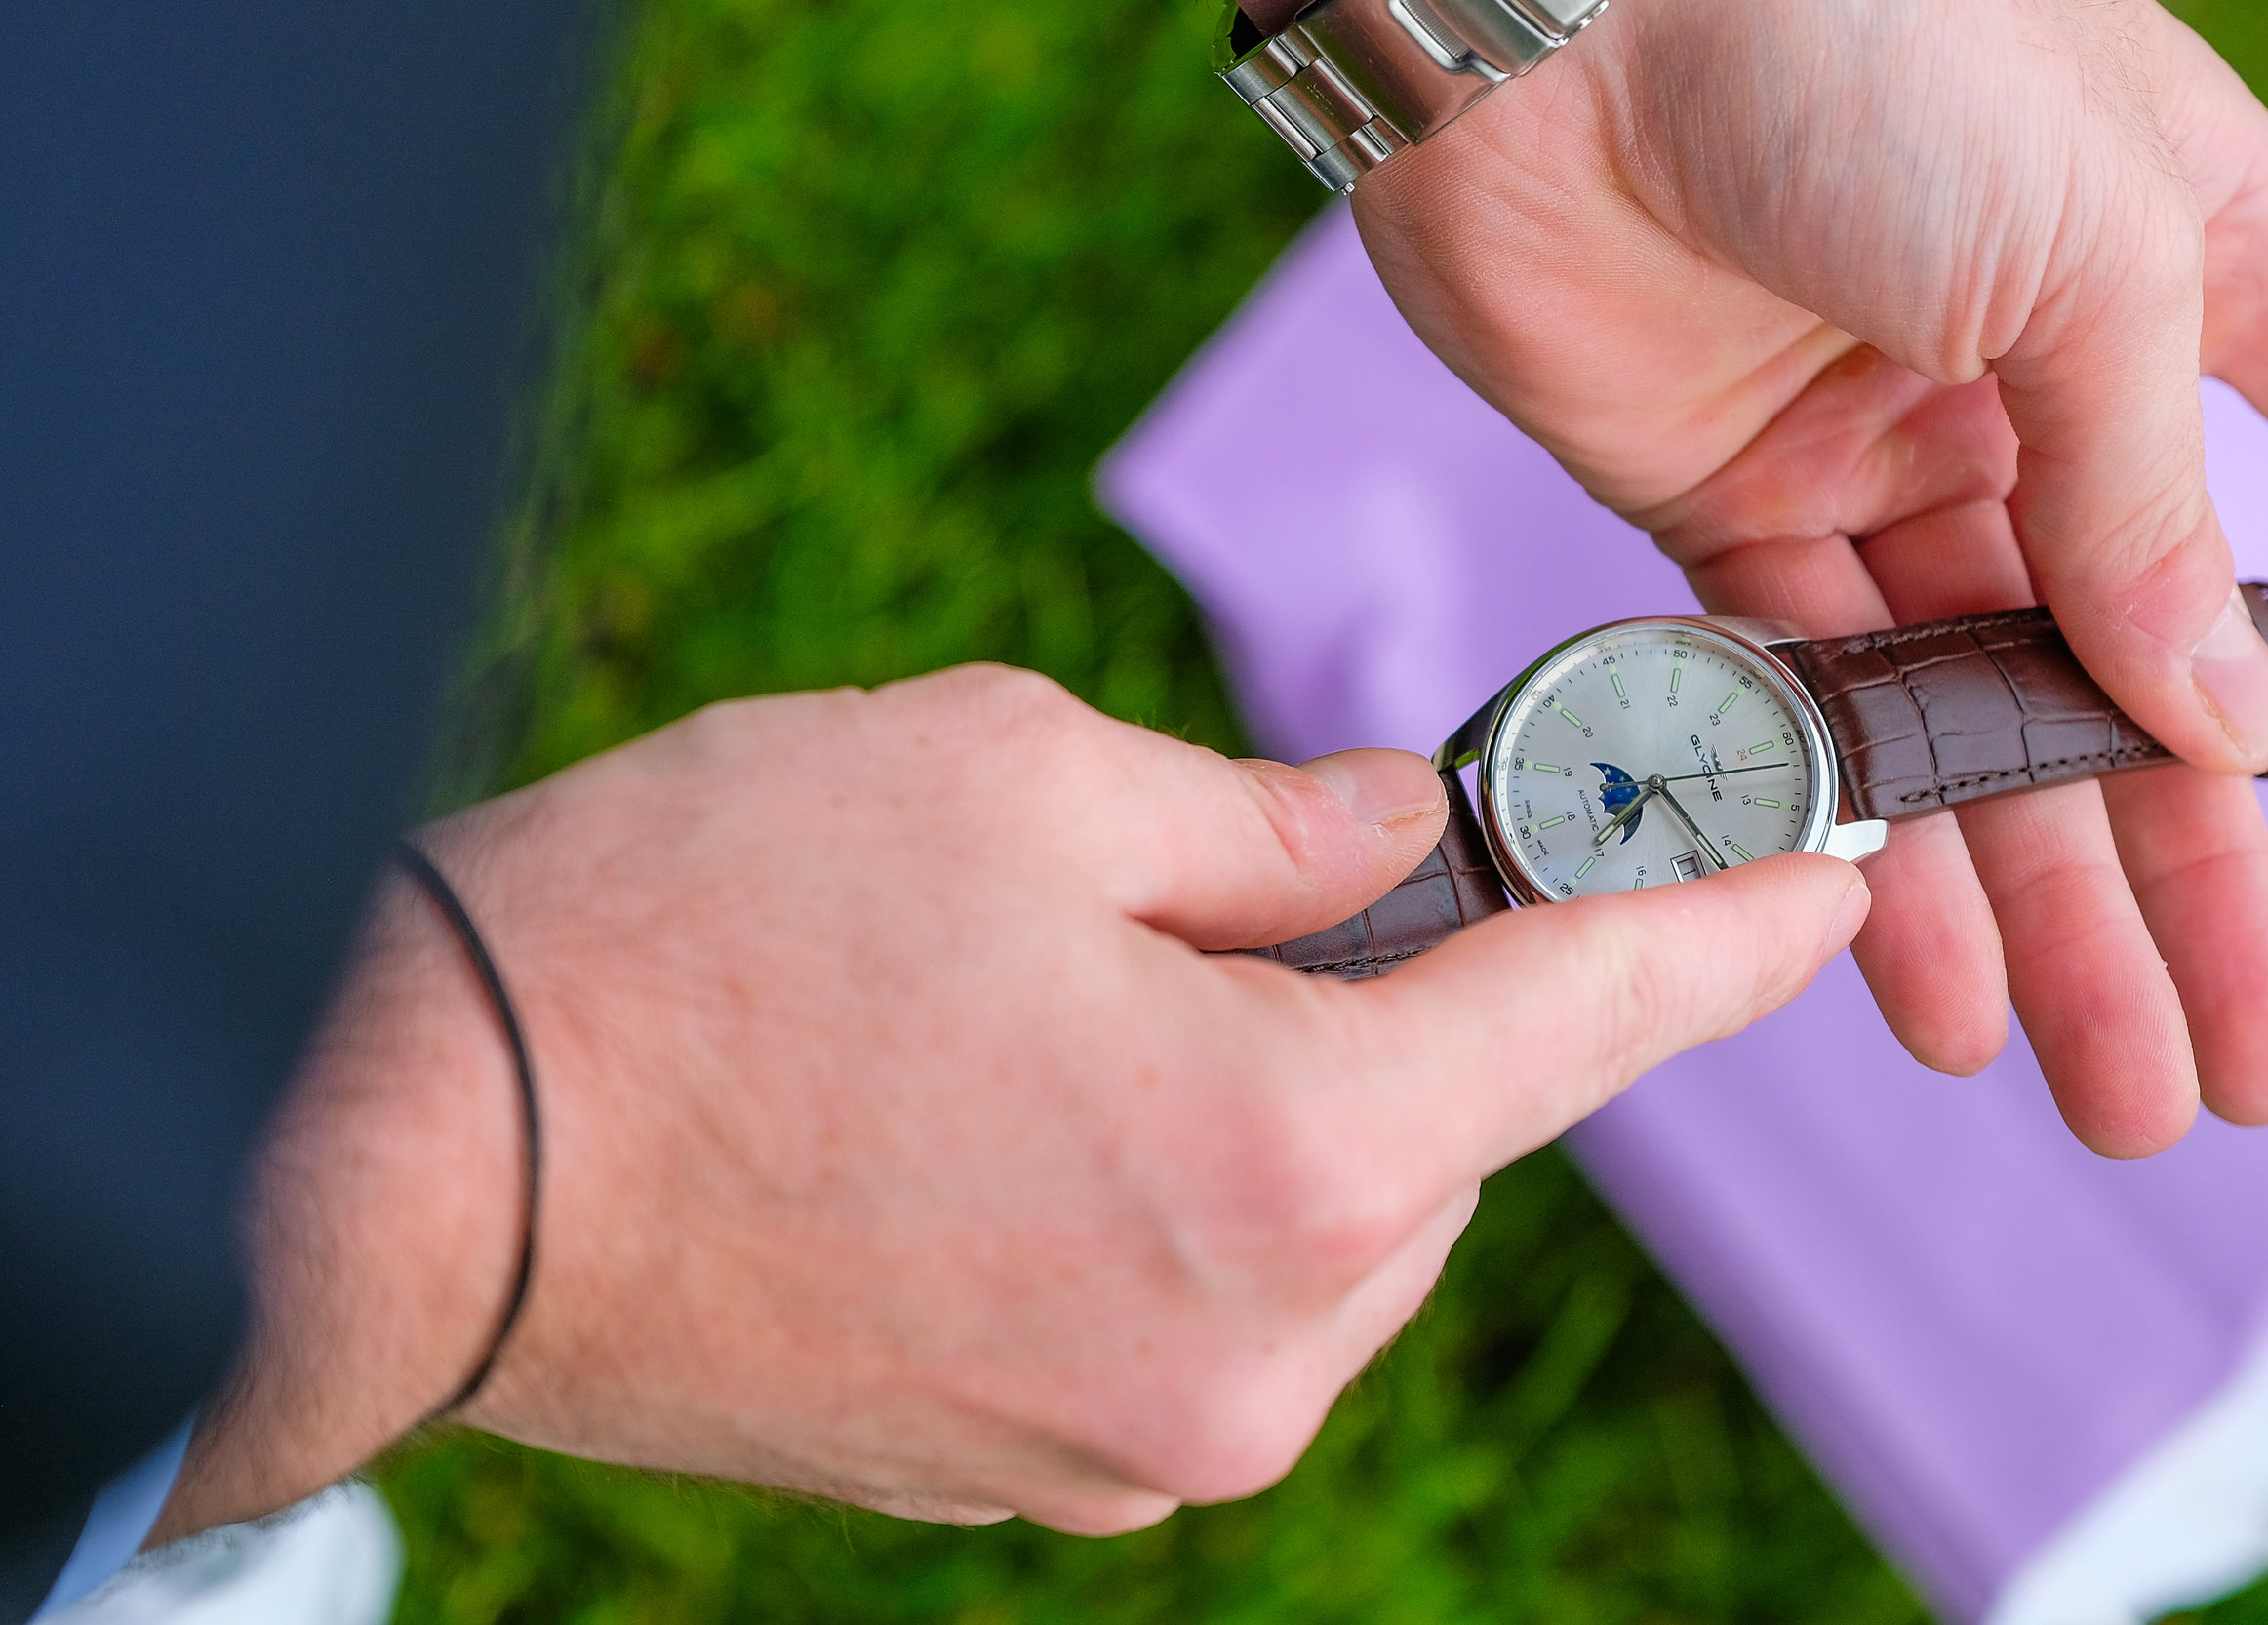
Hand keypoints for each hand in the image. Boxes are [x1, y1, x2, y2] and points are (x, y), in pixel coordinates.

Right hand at [153, 665, 1868, 1540]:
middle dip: (1424, 1002)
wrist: (417, 1156)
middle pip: (1448, 1138)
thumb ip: (1273, 822)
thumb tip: (1401, 839)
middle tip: (1315, 885)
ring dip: (1289, 1106)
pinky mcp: (1040, 1475)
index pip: (1586, 1020)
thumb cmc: (706, 929)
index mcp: (1282, 1151)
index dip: (1719, 929)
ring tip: (1089, 1004)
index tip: (1815, 877)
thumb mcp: (1018, 776)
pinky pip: (1208, 1310)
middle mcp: (1252, 1345)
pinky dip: (1189, 1198)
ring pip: (1329, 1231)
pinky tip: (1032, 1112)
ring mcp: (1144, 1438)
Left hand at [1353, 0, 2267, 1152]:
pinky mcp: (1721, 509)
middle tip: (2242, 1068)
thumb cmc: (1851, 43)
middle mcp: (2044, 381)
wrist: (1558, 14)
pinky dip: (1858, 835)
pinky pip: (1811, 705)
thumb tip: (2225, 716)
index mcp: (2187, 272)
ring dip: (2036, 911)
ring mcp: (1880, 457)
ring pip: (1977, 727)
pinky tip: (1920, 975)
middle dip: (2189, 883)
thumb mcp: (2085, 258)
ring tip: (2107, 1085)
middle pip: (2144, 675)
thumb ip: (2148, 498)